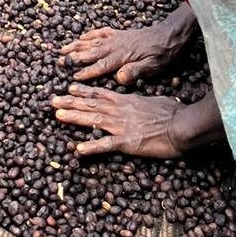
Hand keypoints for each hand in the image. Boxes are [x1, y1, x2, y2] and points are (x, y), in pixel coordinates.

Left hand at [50, 85, 183, 158]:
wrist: (183, 126)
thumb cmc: (173, 113)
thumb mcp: (154, 101)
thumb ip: (141, 101)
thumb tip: (138, 101)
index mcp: (127, 101)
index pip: (101, 93)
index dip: (83, 91)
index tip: (69, 87)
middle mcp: (120, 111)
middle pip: (91, 104)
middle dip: (71, 102)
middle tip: (52, 101)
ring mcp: (122, 126)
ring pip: (93, 120)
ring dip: (74, 118)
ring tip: (58, 116)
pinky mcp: (128, 142)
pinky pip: (107, 145)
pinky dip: (92, 147)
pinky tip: (78, 149)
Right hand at [58, 19, 185, 83]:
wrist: (170, 34)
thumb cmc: (163, 54)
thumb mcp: (153, 66)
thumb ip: (135, 71)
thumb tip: (118, 78)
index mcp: (123, 56)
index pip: (101, 65)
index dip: (87, 71)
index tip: (73, 76)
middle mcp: (116, 45)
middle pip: (91, 51)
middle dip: (75, 56)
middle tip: (59, 60)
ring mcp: (117, 38)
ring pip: (93, 41)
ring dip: (77, 45)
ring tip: (63, 48)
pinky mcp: (120, 33)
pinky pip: (101, 32)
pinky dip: (90, 34)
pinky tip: (82, 36)